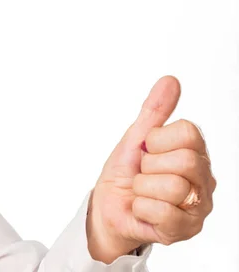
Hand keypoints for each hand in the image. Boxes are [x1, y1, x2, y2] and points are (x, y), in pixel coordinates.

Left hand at [87, 76, 215, 262]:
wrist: (107, 207)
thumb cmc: (125, 173)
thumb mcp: (135, 138)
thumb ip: (154, 111)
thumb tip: (170, 80)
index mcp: (195, 151)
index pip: (188, 132)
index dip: (157, 139)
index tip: (146, 149)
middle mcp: (204, 179)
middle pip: (185, 161)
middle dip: (150, 166)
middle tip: (144, 173)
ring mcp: (199, 207)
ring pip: (173, 187)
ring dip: (143, 189)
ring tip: (142, 192)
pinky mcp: (186, 230)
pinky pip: (163, 213)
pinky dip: (142, 209)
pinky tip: (143, 209)